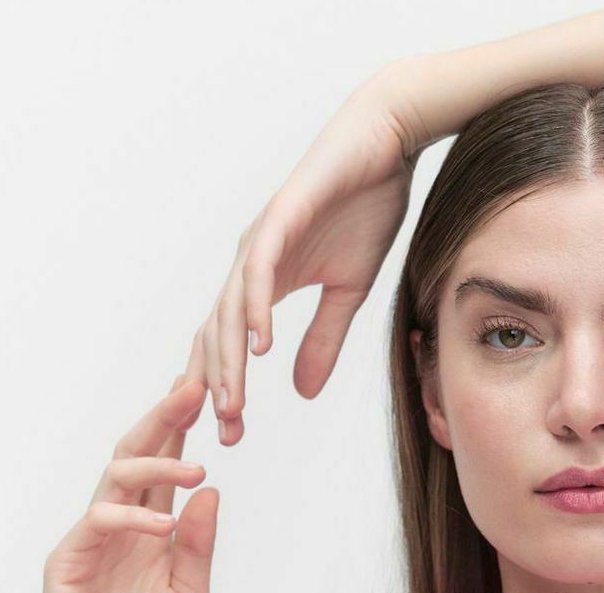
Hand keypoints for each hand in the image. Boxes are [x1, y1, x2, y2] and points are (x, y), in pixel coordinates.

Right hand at [22, 376, 216, 592]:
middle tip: (193, 383)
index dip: (184, 429)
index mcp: (150, 535)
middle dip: (165, 418)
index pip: (166, 469)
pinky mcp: (67, 562)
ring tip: (198, 468)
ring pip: (114, 478)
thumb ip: (197, 547)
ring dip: (156, 464)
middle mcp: (120, 529)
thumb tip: (212, 491)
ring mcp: (91, 542)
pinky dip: (133, 516)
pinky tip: (166, 521)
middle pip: (138, 456)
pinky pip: (98, 522)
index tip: (211, 390)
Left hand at [184, 68, 417, 446]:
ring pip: (230, 311)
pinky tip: (259, 346)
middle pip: (218, 337)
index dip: (227, 390)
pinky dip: (255, 310)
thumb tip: (301, 393)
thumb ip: (323, 340)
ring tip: (232, 404)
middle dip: (218, 389)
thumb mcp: (349, 291)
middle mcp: (250, 265)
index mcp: (263, 284)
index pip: (231, 347)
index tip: (231, 436)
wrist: (385, 145)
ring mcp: (260, 241)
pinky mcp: (279, 218)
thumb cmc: (366, 208)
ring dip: (230, 361)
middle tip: (225, 434)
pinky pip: (259, 272)